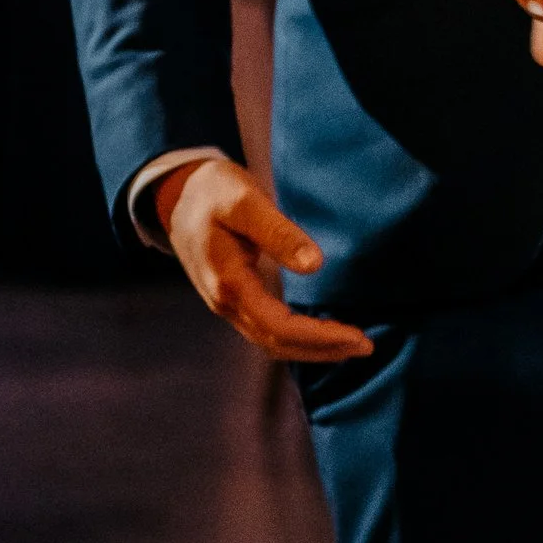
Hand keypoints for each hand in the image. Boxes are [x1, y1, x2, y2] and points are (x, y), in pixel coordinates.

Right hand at [153, 158, 374, 363]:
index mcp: (229, 283)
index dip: (319, 337)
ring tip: (349, 345)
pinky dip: (295, 337)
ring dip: (310, 348)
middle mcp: (225, 302)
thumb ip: (279, 233)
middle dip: (322, 349)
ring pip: (269, 341)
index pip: (279, 326)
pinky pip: (265, 329)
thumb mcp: (246, 202)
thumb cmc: (213, 192)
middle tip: (366, 346)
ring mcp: (226, 303)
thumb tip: (314, 266)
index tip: (358, 336)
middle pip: (277, 343)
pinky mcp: (232, 297)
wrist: (176, 195)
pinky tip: (319, 331)